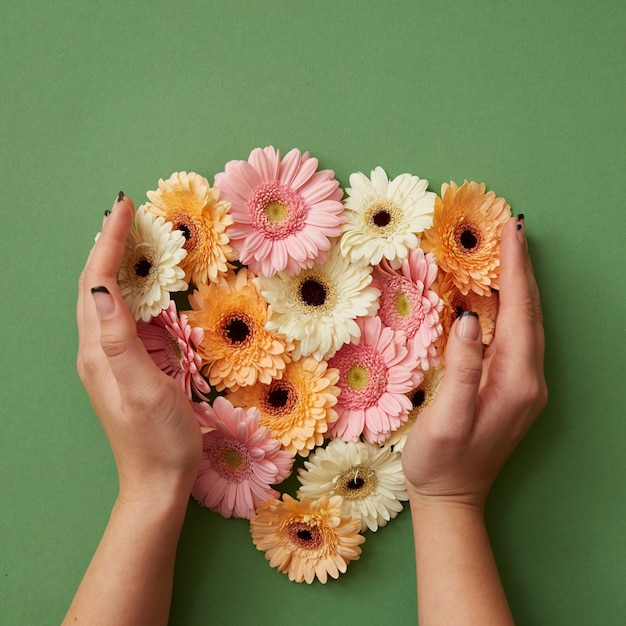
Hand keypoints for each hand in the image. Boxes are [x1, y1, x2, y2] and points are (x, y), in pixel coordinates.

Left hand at [76, 195, 201, 503]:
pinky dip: (135, 289)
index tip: (124, 207)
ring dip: (119, 263)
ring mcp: (111, 357)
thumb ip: (118, 339)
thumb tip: (102, 287)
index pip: (98, 282)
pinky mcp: (128, 364)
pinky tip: (147, 284)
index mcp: (98, 349)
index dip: (109, 242)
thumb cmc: (158, 437)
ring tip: (135, 237)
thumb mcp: (141, 387)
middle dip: (109, 244)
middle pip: (96, 284)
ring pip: (109, 297)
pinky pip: (126, 315)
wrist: (159, 478)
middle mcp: (98, 348)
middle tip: (128, 214)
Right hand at [402, 216, 546, 509]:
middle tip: (510, 230)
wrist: (451, 497)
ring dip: (516, 285)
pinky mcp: (510, 388)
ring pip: (524, 323)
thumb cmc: (440, 462)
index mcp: (515, 382)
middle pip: (530, 312)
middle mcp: (528, 380)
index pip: (521, 313)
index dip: (516, 271)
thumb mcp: (445, 419)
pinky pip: (513, 337)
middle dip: (521, 269)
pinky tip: (495, 296)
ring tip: (504, 252)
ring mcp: (522, 384)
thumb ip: (461, 369)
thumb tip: (470, 320)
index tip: (511, 232)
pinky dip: (507, 308)